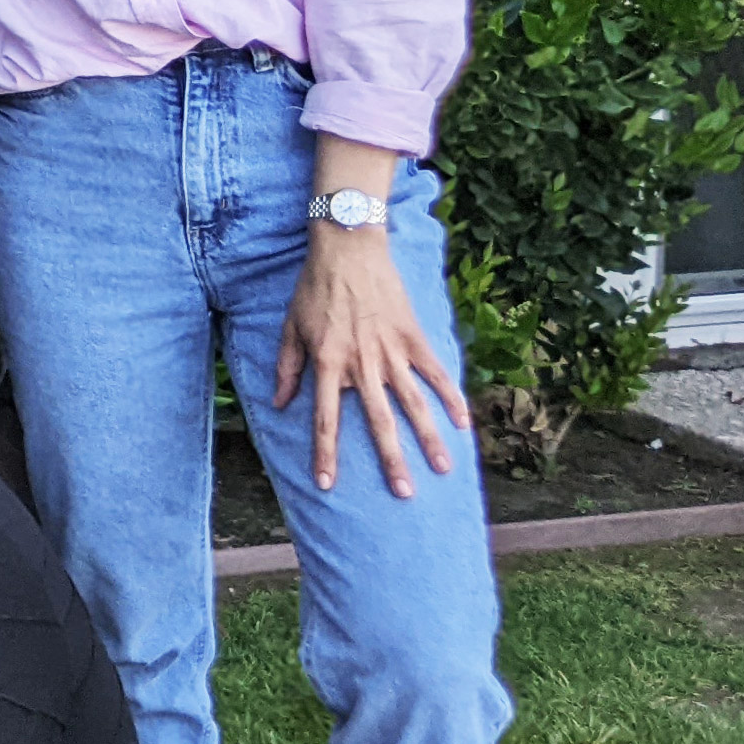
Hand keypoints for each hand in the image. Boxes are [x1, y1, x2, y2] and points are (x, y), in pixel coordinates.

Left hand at [277, 217, 470, 497]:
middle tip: (404, 495)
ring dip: (428, 439)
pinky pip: (435, 373)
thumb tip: (279, 404)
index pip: (325, 419)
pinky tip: (463, 423)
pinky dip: (451, 398)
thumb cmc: (313, 288)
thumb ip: (287, 368)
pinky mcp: (413, 338)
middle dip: (391, 461)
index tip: (327, 485)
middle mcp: (361, 364)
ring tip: (442, 469)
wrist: (347, 249)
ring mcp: (391, 351)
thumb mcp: (289, 327)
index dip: (325, 453)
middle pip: (378, 421)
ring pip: (413, 404)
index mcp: (327, 363)